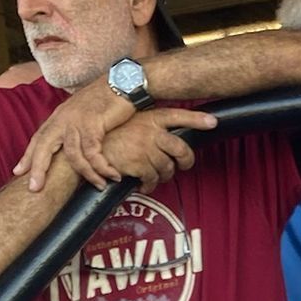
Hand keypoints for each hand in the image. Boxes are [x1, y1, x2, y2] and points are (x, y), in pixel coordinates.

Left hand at [15, 79, 142, 191]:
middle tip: (35, 187)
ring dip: (88, 174)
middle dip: (38, 168)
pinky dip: (103, 167)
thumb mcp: (84, 112)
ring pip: (73, 155)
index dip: (28, 156)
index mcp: (59, 116)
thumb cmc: (106, 97)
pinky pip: (94, 153)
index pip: (38, 138)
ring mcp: (77, 121)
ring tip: (100, 185)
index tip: (18, 172)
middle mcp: (64, 119)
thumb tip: (76, 143)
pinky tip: (113, 175)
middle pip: (44, 146)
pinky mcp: (94, 124)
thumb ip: (75, 126)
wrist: (122, 82)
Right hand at [98, 108, 219, 191]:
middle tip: (183, 166)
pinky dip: (149, 185)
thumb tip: (168, 143)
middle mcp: (150, 130)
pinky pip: (153, 179)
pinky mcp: (139, 162)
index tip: (213, 122)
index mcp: (150, 118)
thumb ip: (150, 129)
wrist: (87, 149)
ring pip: (168, 168)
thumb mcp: (130, 124)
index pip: (178, 115)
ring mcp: (145, 146)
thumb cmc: (110, 138)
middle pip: (182, 150)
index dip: (196, 119)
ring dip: (162, 176)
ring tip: (152, 176)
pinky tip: (142, 184)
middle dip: (186, 162)